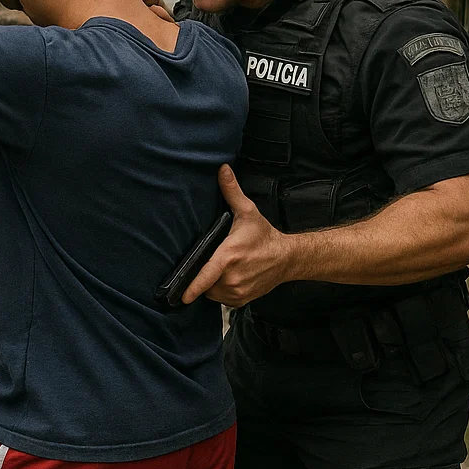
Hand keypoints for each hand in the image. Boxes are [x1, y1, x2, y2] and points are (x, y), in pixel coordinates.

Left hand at [184, 165, 295, 304]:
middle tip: (213, 258)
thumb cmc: (264, 235)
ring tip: (222, 268)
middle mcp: (232, 277)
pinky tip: (229, 277)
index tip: (181, 296)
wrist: (287, 258)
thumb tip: (222, 169)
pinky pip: (222, 299)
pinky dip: (221, 290)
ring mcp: (238, 291)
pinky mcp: (242, 300)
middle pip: (205, 281)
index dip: (193, 286)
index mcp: (228, 257)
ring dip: (212, 283)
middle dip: (204, 272)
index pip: (206, 276)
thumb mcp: (247, 211)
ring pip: (212, 292)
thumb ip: (231, 191)